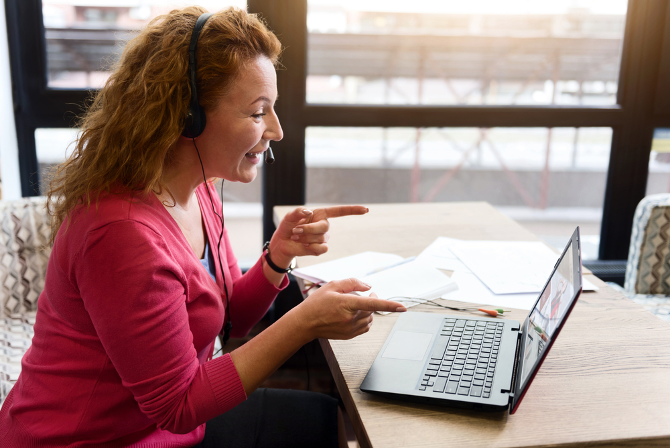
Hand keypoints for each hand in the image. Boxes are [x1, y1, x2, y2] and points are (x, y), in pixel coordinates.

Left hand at [268, 205, 368, 267]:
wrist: (283, 243)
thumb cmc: (288, 227)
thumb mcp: (290, 216)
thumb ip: (298, 211)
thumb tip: (308, 212)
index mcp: (321, 214)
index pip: (340, 211)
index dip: (353, 210)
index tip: (366, 210)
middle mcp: (324, 225)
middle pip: (324, 227)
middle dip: (308, 229)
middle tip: (295, 231)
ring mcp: (324, 238)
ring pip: (320, 239)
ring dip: (305, 238)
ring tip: (296, 237)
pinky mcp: (320, 248)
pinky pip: (321, 249)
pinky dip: (311, 247)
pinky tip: (304, 246)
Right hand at [292, 278, 406, 340]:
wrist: (305, 323)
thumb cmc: (317, 303)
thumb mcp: (332, 285)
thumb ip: (352, 283)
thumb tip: (368, 287)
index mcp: (346, 304)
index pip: (372, 304)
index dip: (389, 305)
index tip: (402, 307)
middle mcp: (350, 318)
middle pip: (371, 309)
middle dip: (373, 301)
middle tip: (368, 294)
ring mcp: (350, 329)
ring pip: (369, 319)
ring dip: (368, 311)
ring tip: (356, 305)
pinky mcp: (349, 335)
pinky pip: (365, 327)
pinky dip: (365, 320)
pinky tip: (356, 315)